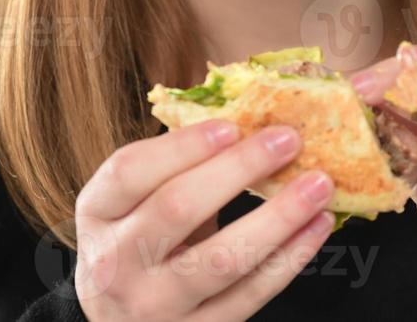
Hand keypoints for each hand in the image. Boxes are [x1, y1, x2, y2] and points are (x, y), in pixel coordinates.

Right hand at [71, 120, 336, 320]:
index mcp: (98, 212)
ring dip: (278, 217)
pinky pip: (250, 295)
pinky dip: (290, 258)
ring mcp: (153, 306)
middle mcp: (115, 262)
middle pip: (177, 207)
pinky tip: (316, 226)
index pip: (129, 171)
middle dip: (239, 169)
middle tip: (289, 140)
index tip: (233, 124)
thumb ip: (178, 165)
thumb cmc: (138, 244)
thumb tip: (252, 114)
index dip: (182, 146)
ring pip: (221, 259)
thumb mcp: (133, 205)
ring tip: (319, 185)